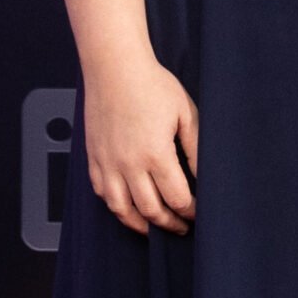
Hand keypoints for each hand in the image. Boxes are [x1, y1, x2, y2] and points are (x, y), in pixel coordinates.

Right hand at [82, 55, 197, 235]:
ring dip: (140, 224)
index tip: (199, 213)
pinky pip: (101, 193)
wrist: (115, 69)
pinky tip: (128, 208)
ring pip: (121, 209)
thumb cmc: (153, 86)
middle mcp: (128, 164)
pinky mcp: (93, 158)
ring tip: (155, 227)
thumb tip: (204, 176)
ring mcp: (107, 163)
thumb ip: (196, 148)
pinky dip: (116, 207)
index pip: (177, 197)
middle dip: (169, 223)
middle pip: (150, 210)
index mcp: (155, 154)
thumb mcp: (186, 114)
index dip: (191, 211)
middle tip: (182, 227)